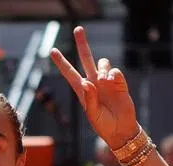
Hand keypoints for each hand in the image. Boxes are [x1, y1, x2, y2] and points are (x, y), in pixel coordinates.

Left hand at [50, 26, 139, 150]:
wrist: (121, 130)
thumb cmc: (103, 125)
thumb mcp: (93, 115)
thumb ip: (89, 99)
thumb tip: (86, 82)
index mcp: (83, 91)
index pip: (70, 73)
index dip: (61, 62)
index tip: (52, 50)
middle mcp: (93, 83)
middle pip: (86, 58)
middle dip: (82, 44)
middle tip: (78, 29)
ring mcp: (106, 82)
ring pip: (102, 62)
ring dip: (101, 68)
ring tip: (103, 80)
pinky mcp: (119, 83)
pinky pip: (115, 71)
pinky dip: (113, 74)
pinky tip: (112, 81)